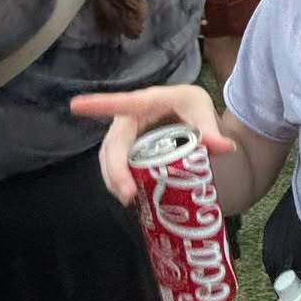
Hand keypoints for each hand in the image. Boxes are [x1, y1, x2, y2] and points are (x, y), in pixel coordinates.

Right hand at [70, 86, 235, 204]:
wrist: (189, 112)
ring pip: (110, 157)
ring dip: (114, 179)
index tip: (75, 106)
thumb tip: (225, 148)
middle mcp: (130, 117)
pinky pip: (116, 165)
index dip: (100, 105)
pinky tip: (131, 197)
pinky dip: (119, 181)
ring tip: (129, 200)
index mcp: (149, 101)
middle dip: (115, 168)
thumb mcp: (203, 110)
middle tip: (128, 193)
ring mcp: (126, 134)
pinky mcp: (126, 149)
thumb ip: (211, 129)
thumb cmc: (190, 104)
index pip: (124, 103)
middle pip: (114, 142)